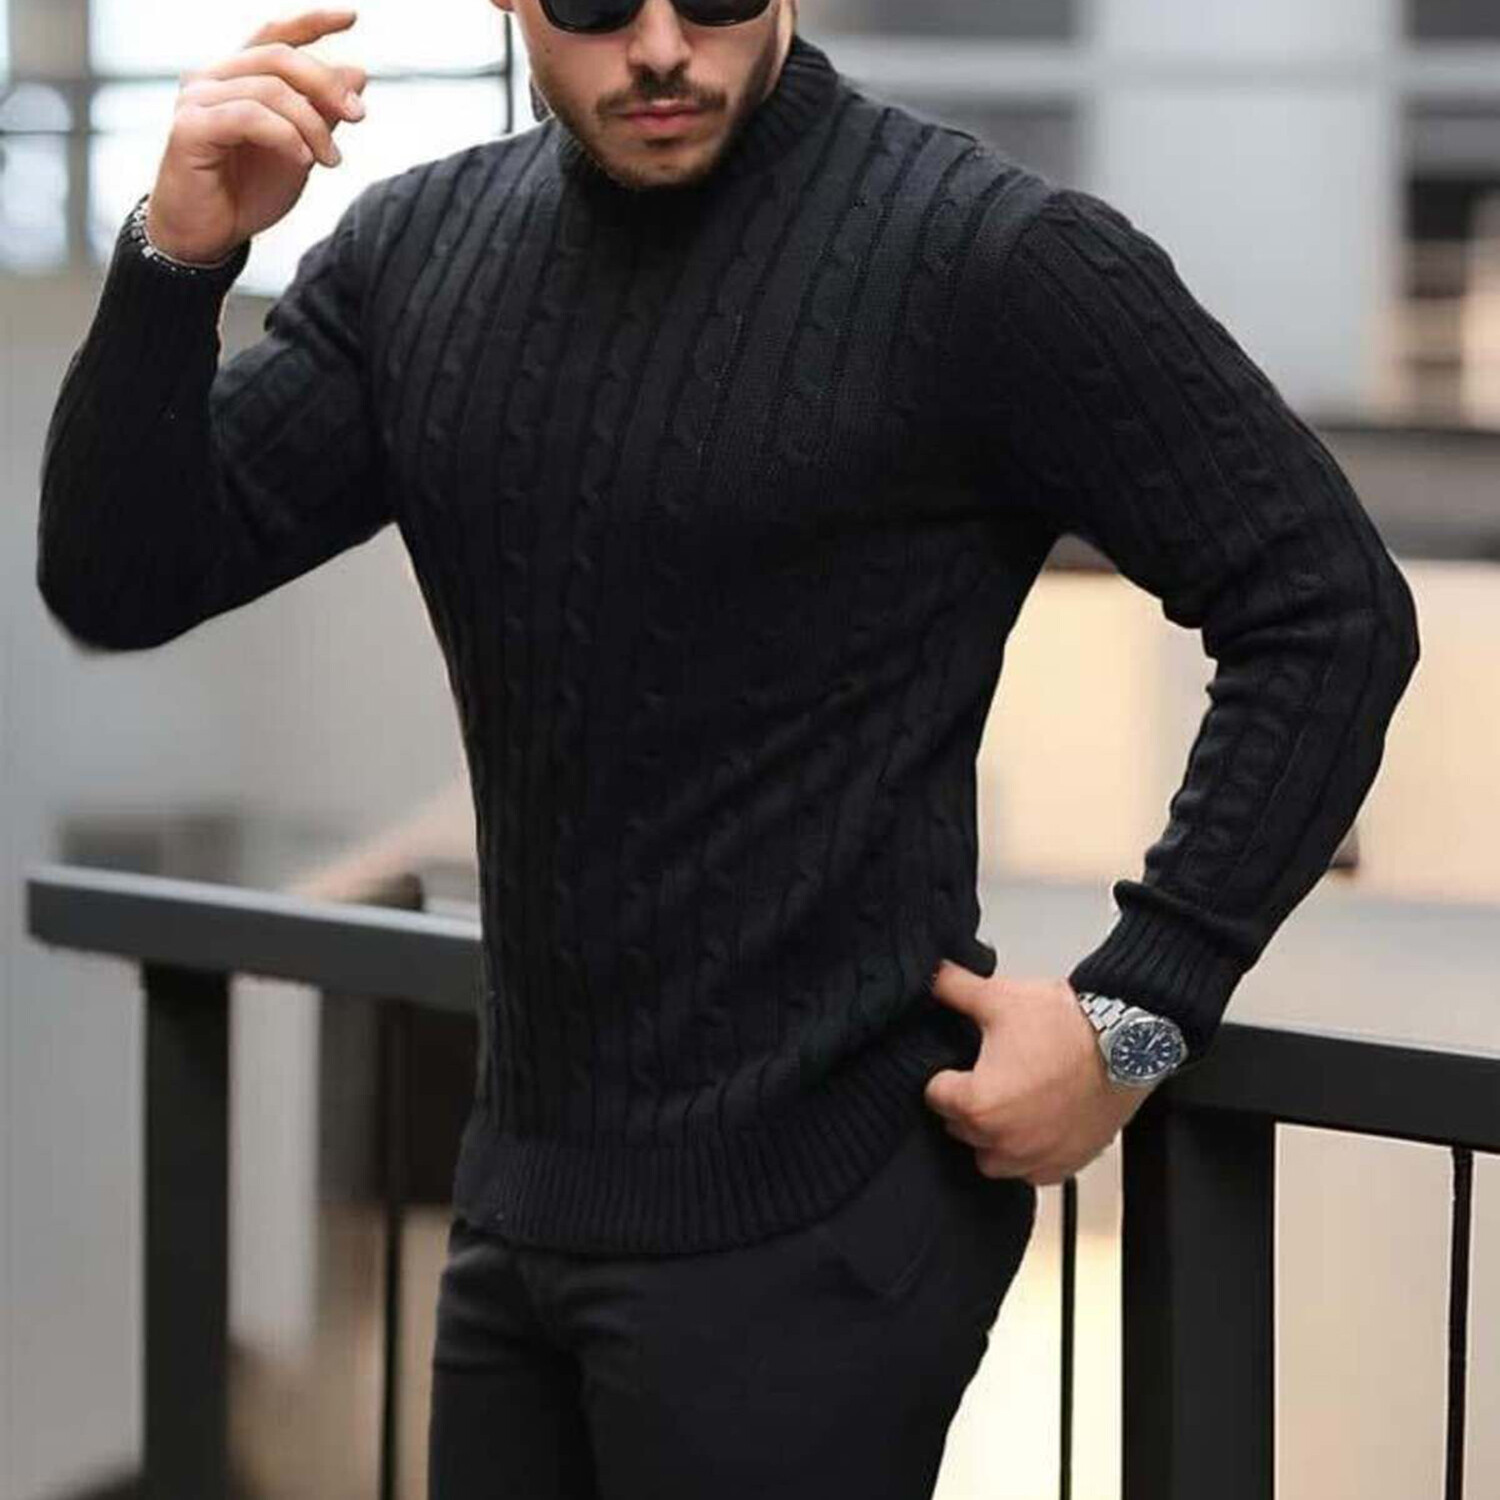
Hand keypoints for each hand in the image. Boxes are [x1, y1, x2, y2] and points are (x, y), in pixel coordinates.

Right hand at [145, 8, 368, 264]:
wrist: (208, 236)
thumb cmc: (246, 193)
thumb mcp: (298, 151)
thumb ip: (322, 113)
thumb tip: (357, 73)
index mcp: (238, 77)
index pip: (275, 35)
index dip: (312, 22)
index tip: (352, 16)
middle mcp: (213, 78)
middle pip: (280, 57)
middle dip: (327, 84)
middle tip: (358, 116)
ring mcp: (197, 99)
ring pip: (270, 89)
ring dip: (312, 125)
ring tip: (331, 160)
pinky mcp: (190, 127)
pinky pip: (249, 116)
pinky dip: (285, 136)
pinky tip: (303, 161)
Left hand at [921, 962, 1156, 1185]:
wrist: (1127, 1041)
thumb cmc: (1068, 1025)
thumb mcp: (999, 996)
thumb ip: (953, 988)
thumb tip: (931, 975)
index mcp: (978, 1105)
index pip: (935, 1096)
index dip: (944, 1074)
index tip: (959, 1063)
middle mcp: (1004, 1141)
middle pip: (961, 1127)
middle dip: (968, 1103)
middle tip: (988, 1074)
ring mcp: (1037, 1157)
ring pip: (992, 1158)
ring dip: (994, 1135)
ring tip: (1009, 1102)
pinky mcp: (1067, 1164)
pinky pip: (1032, 1172)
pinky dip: (1029, 1153)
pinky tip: (1037, 1122)